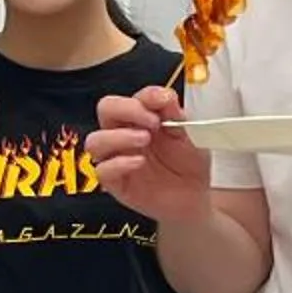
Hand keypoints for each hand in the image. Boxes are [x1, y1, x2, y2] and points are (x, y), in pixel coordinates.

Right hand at [87, 85, 212, 221]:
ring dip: (118, 136)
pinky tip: (139, 162)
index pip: (131, 97)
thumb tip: (165, 96)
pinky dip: (118, 163)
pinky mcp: (116, 184)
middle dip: (126, 109)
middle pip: (105, 110)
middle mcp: (123, 134)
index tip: (165, 101)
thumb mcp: (189, 135)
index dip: (146, 96)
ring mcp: (117, 158)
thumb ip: (175, 115)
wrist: (196, 196)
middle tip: (152, 122)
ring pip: (95, 141)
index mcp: (140, 118)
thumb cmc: (189, 163)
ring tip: (145, 140)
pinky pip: (102, 171)